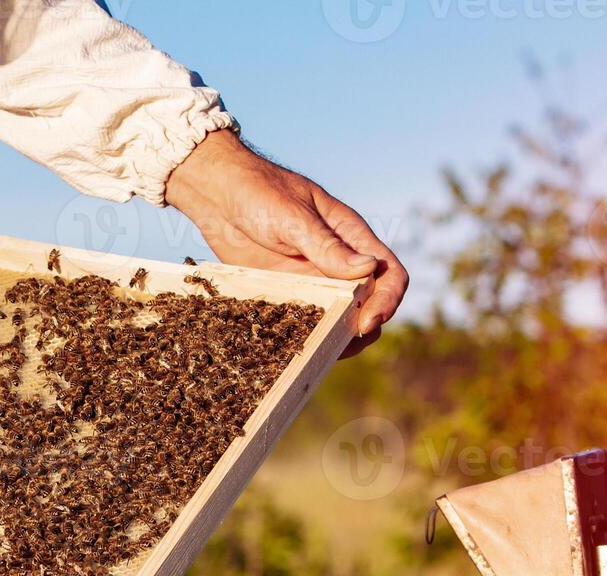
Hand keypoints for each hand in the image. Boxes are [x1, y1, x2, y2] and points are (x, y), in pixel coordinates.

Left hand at [165, 131, 407, 357]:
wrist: (217, 196)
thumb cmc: (258, 192)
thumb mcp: (293, 217)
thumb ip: (327, 246)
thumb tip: (369, 268)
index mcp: (351, 236)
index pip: (389, 272)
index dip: (388, 300)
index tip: (368, 321)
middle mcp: (338, 262)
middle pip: (371, 302)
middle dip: (366, 325)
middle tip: (345, 341)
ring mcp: (314, 279)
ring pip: (341, 317)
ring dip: (340, 337)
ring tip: (325, 350)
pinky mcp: (289, 292)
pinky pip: (309, 320)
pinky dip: (310, 336)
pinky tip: (300, 346)